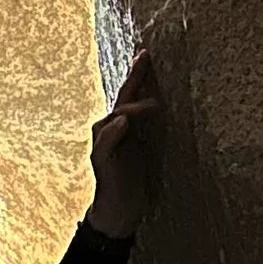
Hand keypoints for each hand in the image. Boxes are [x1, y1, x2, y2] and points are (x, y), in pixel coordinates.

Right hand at [84, 54, 163, 241]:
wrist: (120, 210)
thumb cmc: (134, 179)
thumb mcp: (145, 148)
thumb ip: (148, 127)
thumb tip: (161, 102)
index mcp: (123, 125)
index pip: (130, 94)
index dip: (138, 74)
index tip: (146, 54)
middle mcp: (109, 128)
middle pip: (122, 98)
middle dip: (134, 77)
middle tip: (144, 57)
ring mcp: (103, 142)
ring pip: (116, 115)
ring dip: (133, 106)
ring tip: (152, 104)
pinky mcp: (101, 158)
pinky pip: (106, 140)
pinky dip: (114, 130)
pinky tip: (123, 122)